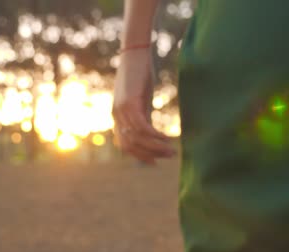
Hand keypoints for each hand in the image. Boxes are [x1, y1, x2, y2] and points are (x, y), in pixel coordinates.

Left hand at [112, 49, 175, 164]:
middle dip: (149, 155)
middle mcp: (116, 116)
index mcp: (118, 118)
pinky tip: (167, 137)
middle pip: (130, 146)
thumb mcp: (141, 100)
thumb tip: (151, 133)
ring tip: (172, 150)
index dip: (140, 156)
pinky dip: (155, 135)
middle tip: (169, 156)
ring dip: (155, 147)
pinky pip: (142, 126)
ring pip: (137, 138)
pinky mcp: (130, 102)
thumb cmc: (139, 75)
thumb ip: (143, 116)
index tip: (156, 162)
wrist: (134, 53)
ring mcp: (121, 110)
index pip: (125, 145)